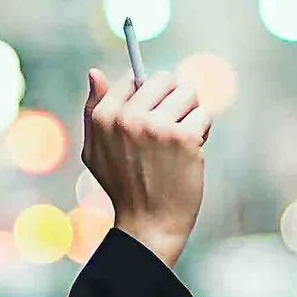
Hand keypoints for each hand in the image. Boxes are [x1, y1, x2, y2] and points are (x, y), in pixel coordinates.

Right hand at [81, 65, 212, 268]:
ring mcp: (157, 127)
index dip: (148, 97)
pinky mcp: (183, 138)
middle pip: (164, 79)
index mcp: (103, 117)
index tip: (151, 116)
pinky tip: (190, 151)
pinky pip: (203, 115)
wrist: (148, 224)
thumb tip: (94, 72)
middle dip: (172, 99)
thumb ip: (94, 110)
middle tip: (169, 127)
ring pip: (188, 94)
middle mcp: (128, 118)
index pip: (133, 79)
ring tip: (179, 140)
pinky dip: (202, 131)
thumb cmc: (123, 187)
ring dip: (189, 113)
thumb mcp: (95, 150)